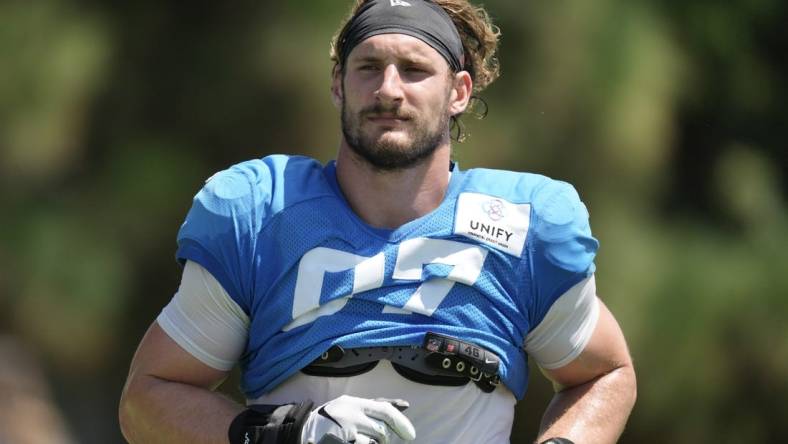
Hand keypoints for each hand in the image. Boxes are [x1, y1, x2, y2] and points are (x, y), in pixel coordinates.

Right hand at [300, 395, 415, 443]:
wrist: (303, 430)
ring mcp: (344, 431)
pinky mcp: (340, 441)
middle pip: (381, 430)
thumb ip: (378, 406)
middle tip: (384, 442)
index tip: (411, 435)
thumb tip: (405, 405)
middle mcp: (350, 415)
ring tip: (363, 440)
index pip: (385, 411)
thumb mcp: (354, 406)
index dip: (401, 423)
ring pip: (373, 442)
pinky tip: (356, 442)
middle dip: (386, 439)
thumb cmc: (334, 418)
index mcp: (355, 403)